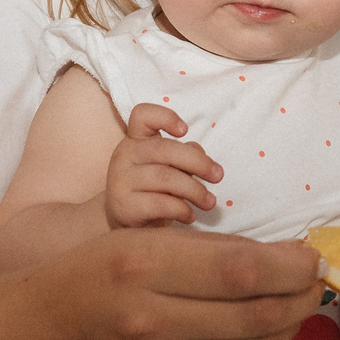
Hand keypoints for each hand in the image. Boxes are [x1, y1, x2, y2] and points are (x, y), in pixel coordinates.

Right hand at [29, 229, 323, 339]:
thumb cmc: (87, 277)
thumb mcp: (136, 241)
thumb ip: (204, 250)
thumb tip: (280, 258)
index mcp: (143, 266)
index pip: (241, 270)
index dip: (291, 267)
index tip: (312, 257)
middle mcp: (153, 319)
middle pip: (257, 314)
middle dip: (301, 297)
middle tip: (316, 281)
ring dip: (288, 326)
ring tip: (298, 305)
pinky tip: (263, 332)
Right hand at [106, 103, 223, 227]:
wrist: (124, 223)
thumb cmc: (151, 189)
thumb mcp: (167, 168)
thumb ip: (183, 157)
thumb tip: (202, 156)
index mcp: (136, 140)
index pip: (142, 115)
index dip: (165, 117)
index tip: (185, 131)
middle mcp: (125, 155)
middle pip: (163, 149)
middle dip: (197, 162)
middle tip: (218, 176)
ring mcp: (122, 180)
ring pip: (164, 178)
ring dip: (194, 190)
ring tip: (209, 202)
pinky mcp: (125, 206)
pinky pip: (159, 204)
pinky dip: (181, 210)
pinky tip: (190, 216)